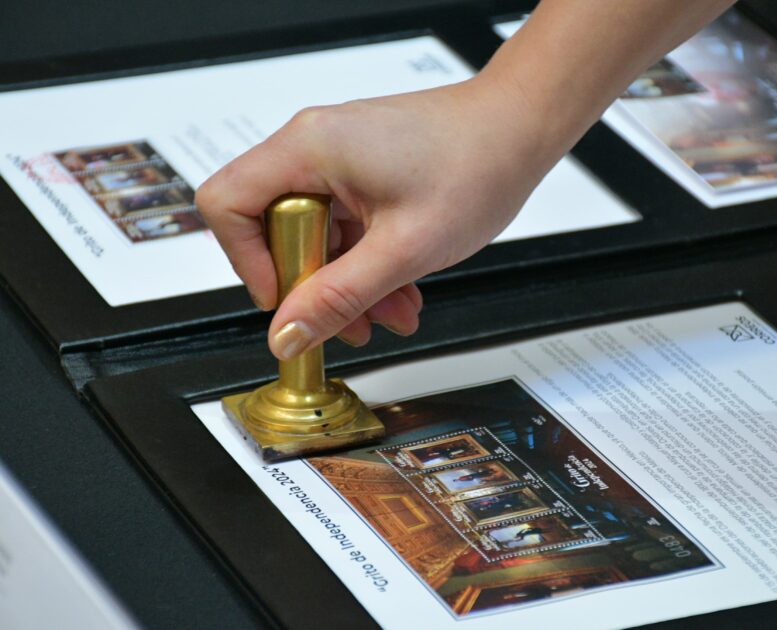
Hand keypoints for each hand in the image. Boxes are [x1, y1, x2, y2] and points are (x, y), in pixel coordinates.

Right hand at [196, 75, 550, 359]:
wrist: (522, 129)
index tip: (287, 301)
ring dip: (348, 285)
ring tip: (391, 314)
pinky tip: (401, 293)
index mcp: (309, 148)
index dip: (248, 263)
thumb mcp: (403, 249)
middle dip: (313, 286)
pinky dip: (368, 266)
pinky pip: (346, 230)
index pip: (229, 205)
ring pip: (316, 238)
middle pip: (273, 229)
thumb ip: (339, 297)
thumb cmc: (476, 164)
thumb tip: (287, 335)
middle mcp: (316, 147)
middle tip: (348, 319)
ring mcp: (341, 161)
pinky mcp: (364, 174)